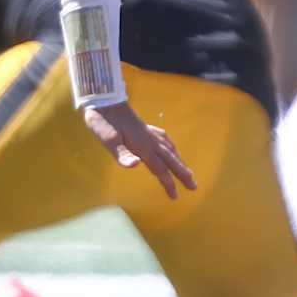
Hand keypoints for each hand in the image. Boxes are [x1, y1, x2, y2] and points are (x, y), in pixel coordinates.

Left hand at [82, 102, 196, 199]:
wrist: (103, 100)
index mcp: (142, 146)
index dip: (168, 183)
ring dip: (179, 161)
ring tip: (188, 172)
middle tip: (194, 186)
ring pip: (169, 149)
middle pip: (170, 159)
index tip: (175, 196)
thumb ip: (122, 154)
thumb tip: (136, 165)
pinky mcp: (144, 127)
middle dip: (182, 173)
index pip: (159, 168)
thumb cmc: (102, 122)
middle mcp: (150, 140)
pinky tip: (171, 147)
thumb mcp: (108, 140)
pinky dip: (171, 146)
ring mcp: (148, 132)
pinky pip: (164, 139)